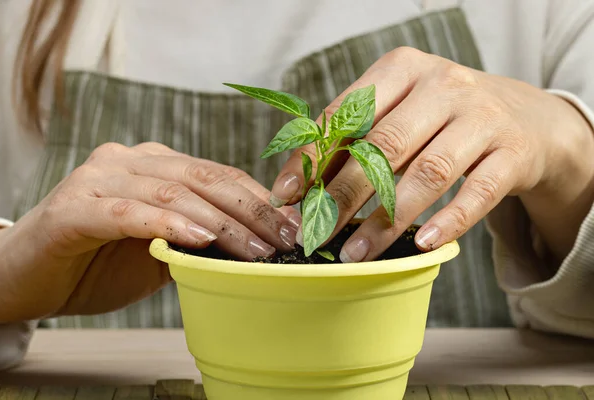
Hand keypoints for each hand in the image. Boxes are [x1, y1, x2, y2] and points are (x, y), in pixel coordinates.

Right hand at [0, 142, 300, 322]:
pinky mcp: (76, 206)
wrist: (26, 276)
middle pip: (205, 179)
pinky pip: (129, 212)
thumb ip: (197, 240)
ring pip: (174, 192)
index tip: (293, 228)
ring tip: (255, 249)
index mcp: (156, 166)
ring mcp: (101, 178)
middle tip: (285, 240)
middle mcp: (131, 161)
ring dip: (221, 223)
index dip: (260, 201)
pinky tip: (198, 240)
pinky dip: (167, 224)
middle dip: (252, 211)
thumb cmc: (97, 262)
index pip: (220, 176)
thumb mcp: (160, 251)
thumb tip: (255, 246)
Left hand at [271, 47, 593, 262]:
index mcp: (403, 69)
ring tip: (356, 252)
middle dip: (343, 195)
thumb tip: (301, 184)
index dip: (311, 158)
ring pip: (427, 172)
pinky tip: (423, 244)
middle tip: (316, 232)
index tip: (286, 196)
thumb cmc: (443, 119)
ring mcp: (483, 116)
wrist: (526, 118)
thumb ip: (356, 138)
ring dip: (386, 219)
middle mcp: (444, 84)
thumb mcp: (400, 112)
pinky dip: (449, 220)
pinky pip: (479, 191)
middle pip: (383, 145)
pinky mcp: (514, 151)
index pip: (346, 115)